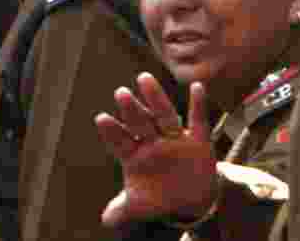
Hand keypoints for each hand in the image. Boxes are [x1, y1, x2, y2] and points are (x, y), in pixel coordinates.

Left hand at [96, 74, 217, 228]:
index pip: (121, 141)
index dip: (112, 132)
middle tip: (120, 93)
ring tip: (144, 78)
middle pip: (141, 122)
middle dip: (131, 110)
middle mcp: (152, 141)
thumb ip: (124, 208)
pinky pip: (198, 121)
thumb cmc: (159, 196)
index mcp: (135, 154)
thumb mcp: (142, 205)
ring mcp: (174, 138)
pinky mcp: (197, 140)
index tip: (101, 118)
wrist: (191, 200)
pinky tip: (197, 87)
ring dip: (156, 98)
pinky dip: (198, 105)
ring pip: (164, 115)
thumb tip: (105, 220)